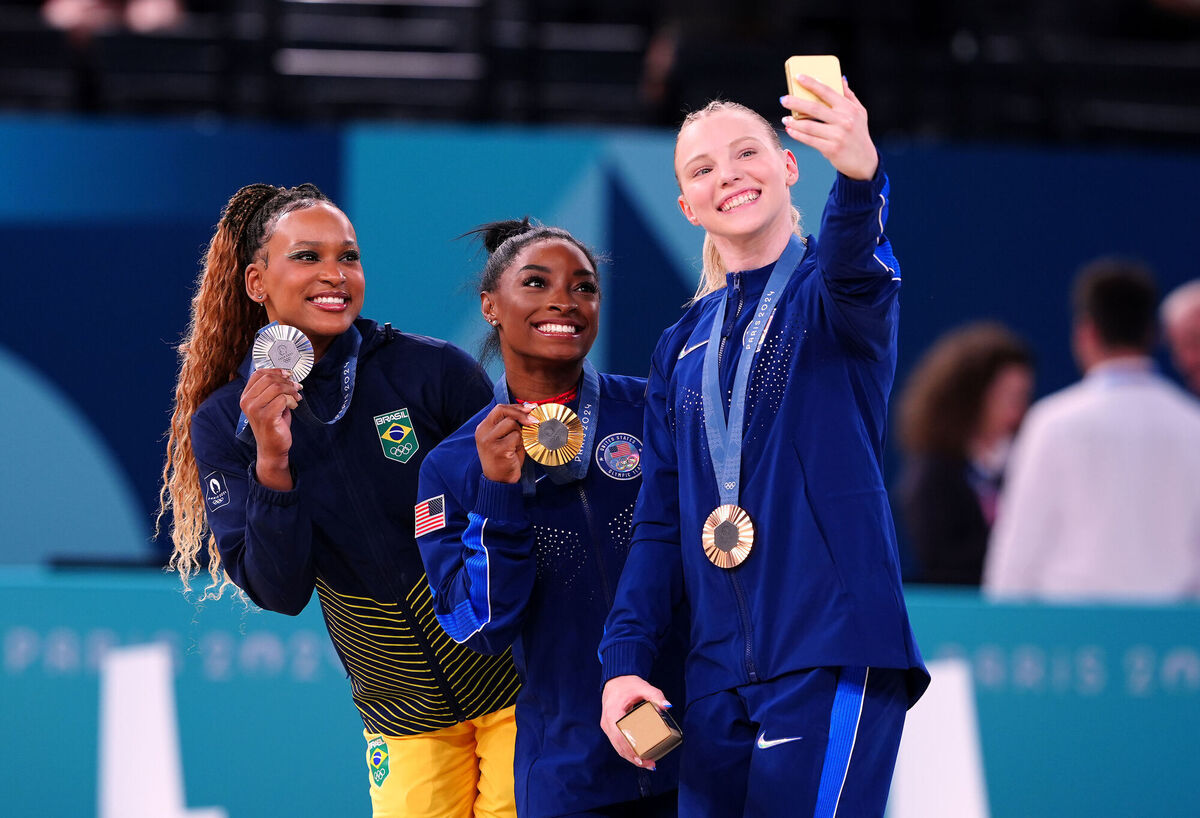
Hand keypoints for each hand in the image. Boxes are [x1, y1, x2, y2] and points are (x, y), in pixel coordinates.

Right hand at [239, 368, 300, 488]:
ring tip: (296, 398)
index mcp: (246, 396)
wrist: (272, 448)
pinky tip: (293, 406)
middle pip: (269, 379)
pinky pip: (282, 399)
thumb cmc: (273, 425)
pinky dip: (292, 401)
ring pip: (277, 387)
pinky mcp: (266, 417)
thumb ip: (273, 389)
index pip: (258, 374)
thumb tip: (286, 374)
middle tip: (296, 388)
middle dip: (287, 381)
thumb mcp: (270, 403)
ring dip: (291, 391)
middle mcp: (247, 402)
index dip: (275, 370)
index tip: (288, 374)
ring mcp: (255, 410)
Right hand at [475, 404, 532, 483]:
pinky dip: (520, 443)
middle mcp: (483, 432)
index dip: (517, 407)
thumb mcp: (505, 438)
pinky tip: (516, 452)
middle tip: (534, 420)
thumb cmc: (505, 459)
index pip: (499, 408)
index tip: (531, 408)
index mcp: (483, 427)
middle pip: (503, 411)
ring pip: (511, 424)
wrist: (499, 481)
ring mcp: (488, 440)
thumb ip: (511, 424)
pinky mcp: (498, 449)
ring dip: (520, 433)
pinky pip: (516, 437)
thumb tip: (529, 408)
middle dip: (521, 413)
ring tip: (517, 445)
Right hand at [600, 675, 670, 770]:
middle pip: (619, 746)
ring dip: (630, 757)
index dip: (631, 750)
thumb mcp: (642, 686)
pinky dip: (627, 751)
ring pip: (617, 747)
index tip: (643, 758)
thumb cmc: (627, 684)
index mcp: (613, 713)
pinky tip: (638, 756)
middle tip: (649, 764)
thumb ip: (656, 695)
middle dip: (634, 757)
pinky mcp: (609, 727)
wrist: (614, 680)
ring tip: (647, 764)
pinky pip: (617, 743)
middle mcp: (607, 722)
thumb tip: (667, 706)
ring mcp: (607, 726)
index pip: (620, 737)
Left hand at [780, 76, 877, 180]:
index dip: (812, 83)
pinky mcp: (831, 149)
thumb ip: (849, 96)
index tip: (798, 77)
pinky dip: (798, 135)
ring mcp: (838, 135)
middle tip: (783, 99)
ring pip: (809, 126)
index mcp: (849, 108)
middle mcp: (844, 121)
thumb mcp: (859, 113)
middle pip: (815, 108)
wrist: (865, 161)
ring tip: (784, 119)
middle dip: (796, 102)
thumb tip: (840, 78)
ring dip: (794, 122)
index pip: (828, 92)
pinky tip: (790, 130)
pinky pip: (810, 140)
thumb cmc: (859, 134)